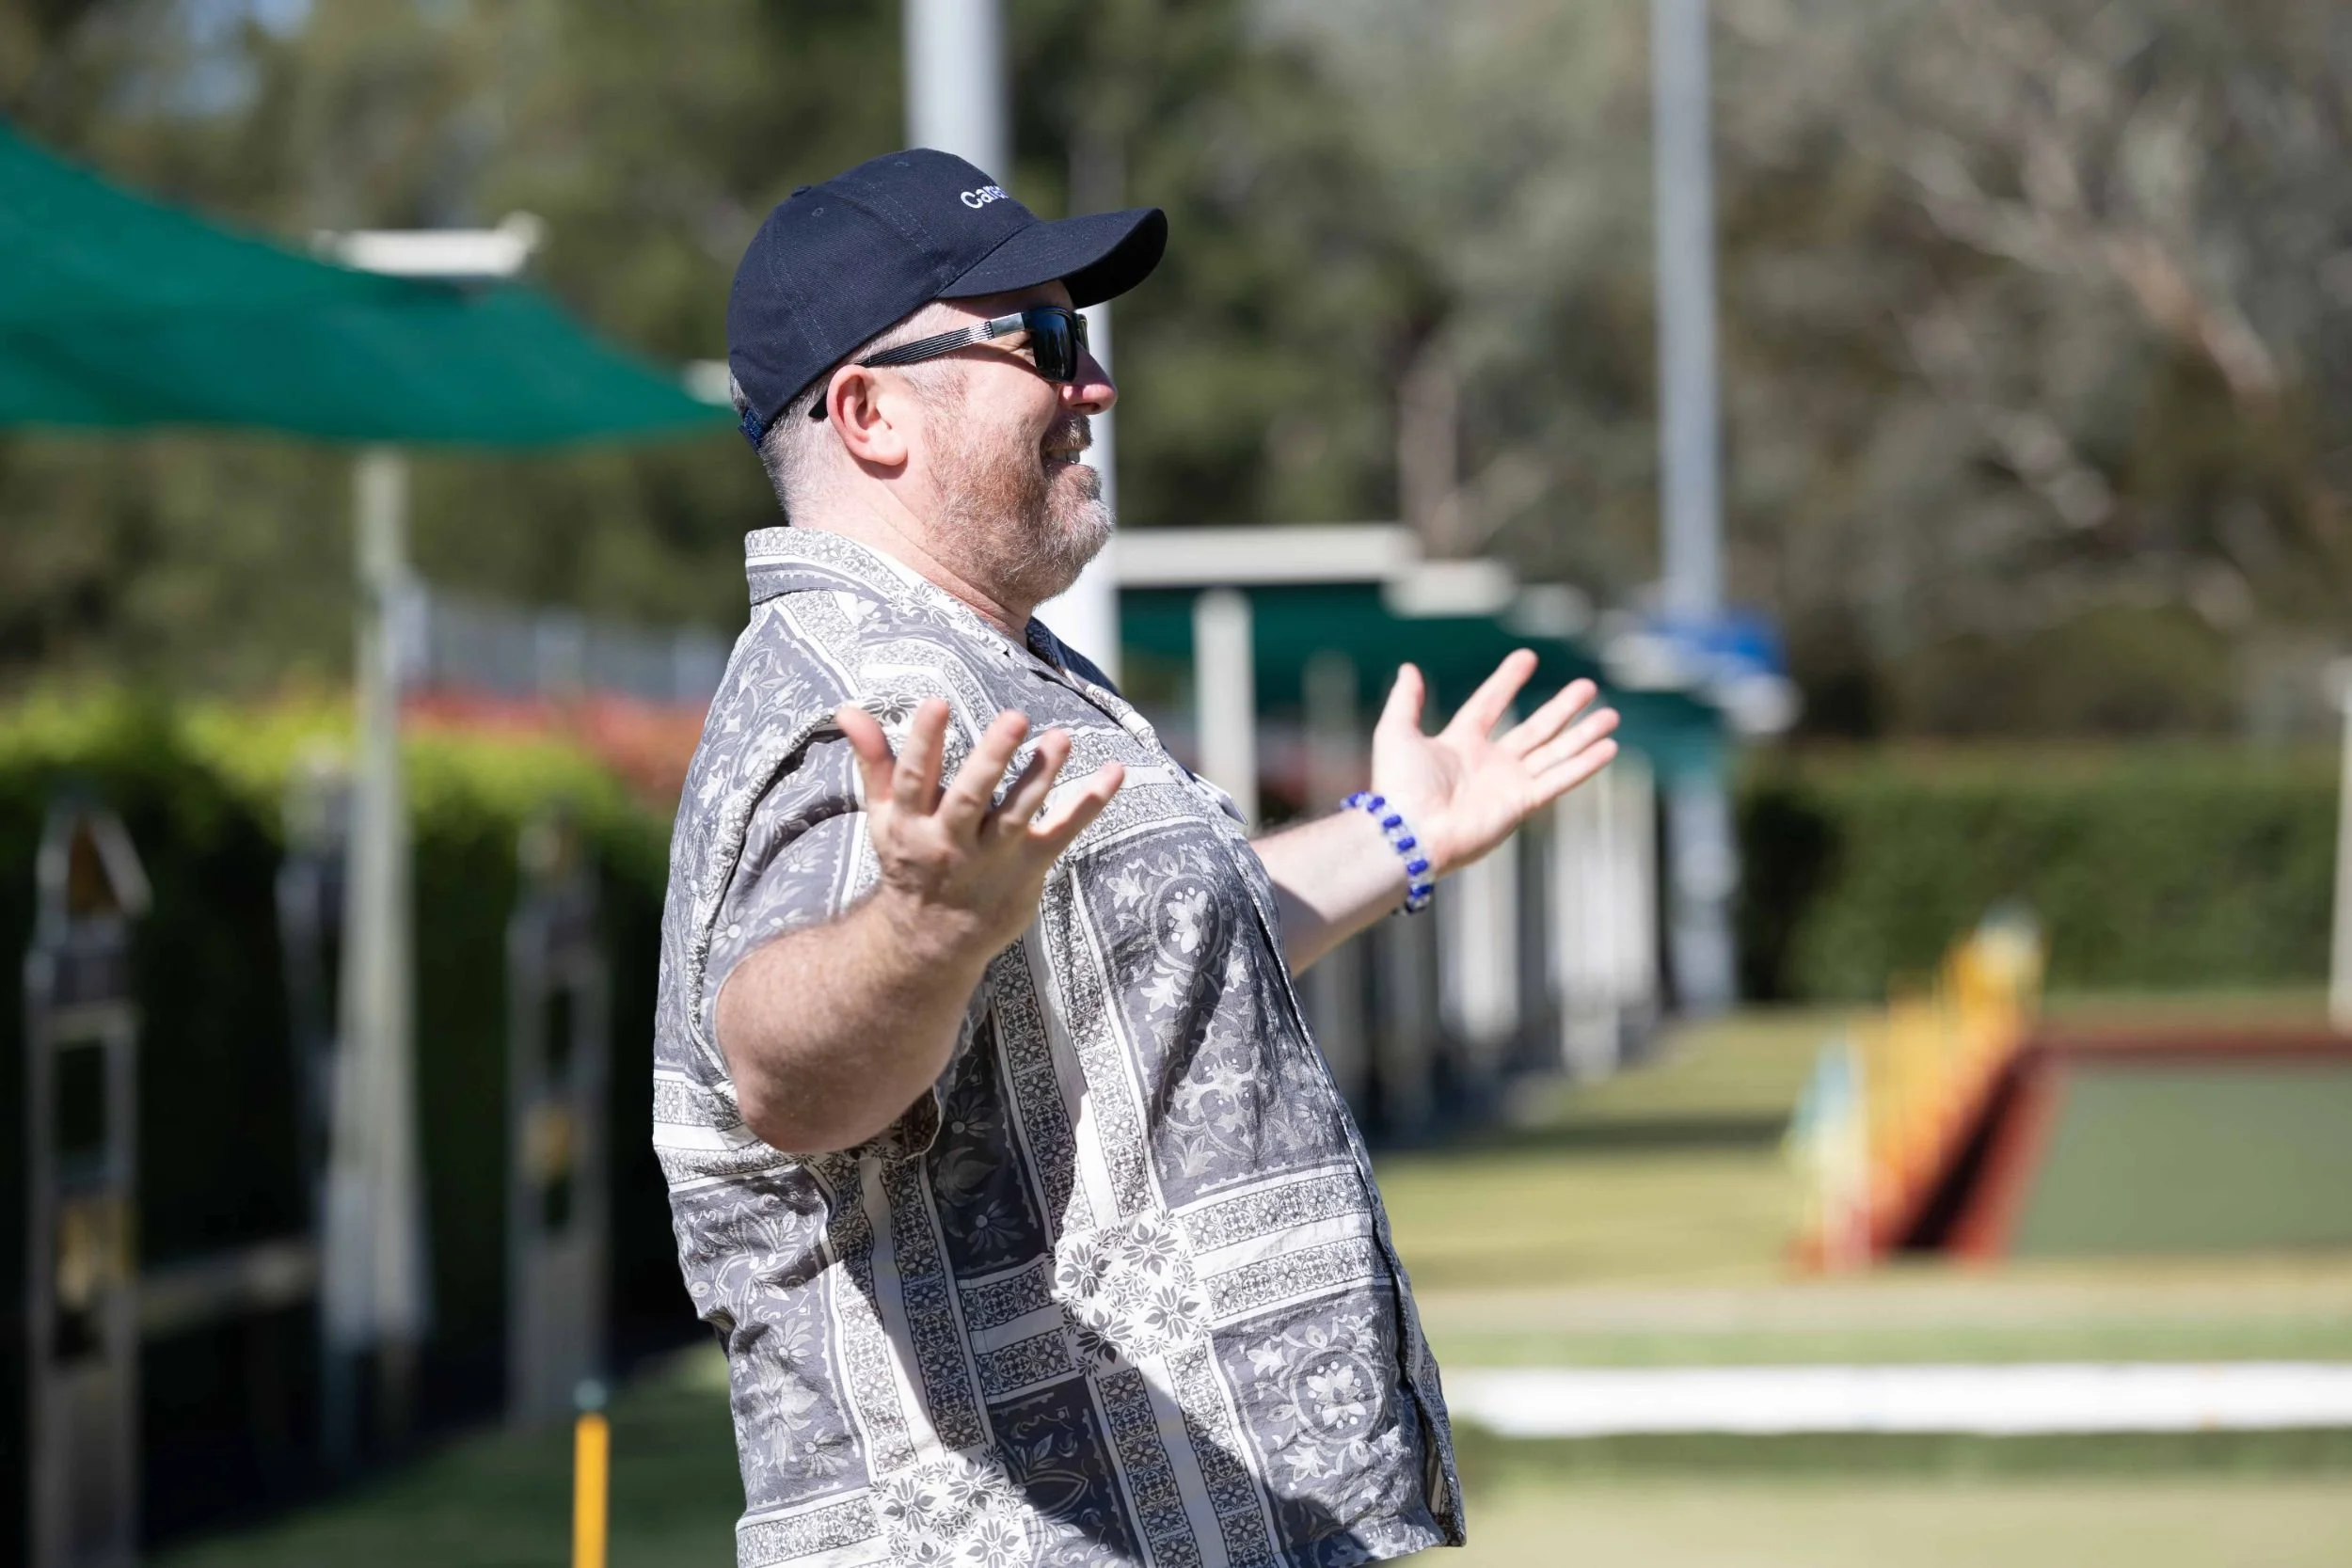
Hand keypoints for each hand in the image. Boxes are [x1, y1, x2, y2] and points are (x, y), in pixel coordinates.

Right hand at [836, 698, 1123, 960]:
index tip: (936, 703)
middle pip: (970, 798)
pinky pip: (1063, 831)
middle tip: (1014, 717)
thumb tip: (848, 709)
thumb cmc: (911, 861)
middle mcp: (951, 842)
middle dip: (990, 759)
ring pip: (1017, 814)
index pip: (915, 779)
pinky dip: (1090, 802)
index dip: (924, 742)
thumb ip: (875, 760)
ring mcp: (993, 857)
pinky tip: (1113, 771)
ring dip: (1041, 775)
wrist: (933, 941)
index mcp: (911, 824)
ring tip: (1061, 737)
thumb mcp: (884, 815)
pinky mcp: (1030, 867)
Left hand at [1370, 652, 1618, 877]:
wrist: (1410, 832)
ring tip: (1611, 715)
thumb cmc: (1399, 786)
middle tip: (1589, 687)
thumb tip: (1408, 668)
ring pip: (1555, 753)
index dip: (1507, 681)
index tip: (1528, 657)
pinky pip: (1559, 779)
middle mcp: (1489, 763)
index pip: (1489, 704)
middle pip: (1535, 729)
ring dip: (1583, 734)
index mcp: (1459, 744)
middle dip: (1562, 708)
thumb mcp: (1396, 732)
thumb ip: (1406, 700)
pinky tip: (1609, 747)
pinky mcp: (1522, 803)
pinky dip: (1584, 764)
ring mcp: (1508, 784)